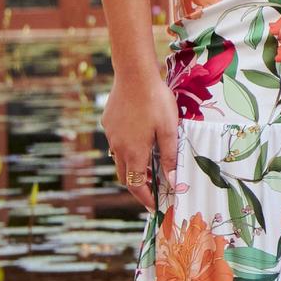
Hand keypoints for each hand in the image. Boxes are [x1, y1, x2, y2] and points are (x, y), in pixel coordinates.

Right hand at [102, 75, 179, 211]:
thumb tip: (172, 183)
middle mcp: (118, 148)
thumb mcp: (169, 130)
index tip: (155, 206)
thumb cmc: (155, 101)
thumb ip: (170, 158)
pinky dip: (127, 150)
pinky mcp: (108, 123)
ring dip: (133, 167)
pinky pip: (116, 143)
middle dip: (139, 186)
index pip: (137, 186)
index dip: (146, 199)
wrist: (133, 74)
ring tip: (149, 165)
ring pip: (119, 160)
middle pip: (126, 177)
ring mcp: (111, 135)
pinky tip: (139, 139)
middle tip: (154, 189)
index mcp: (134, 153)